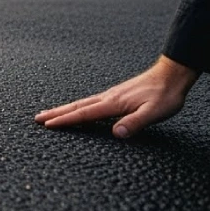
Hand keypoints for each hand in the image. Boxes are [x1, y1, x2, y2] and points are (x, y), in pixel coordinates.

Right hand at [35, 56, 200, 138]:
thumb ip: (135, 123)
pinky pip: (90, 102)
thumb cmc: (165, 95)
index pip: (84, 114)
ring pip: (82, 103)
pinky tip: (78, 108)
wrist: (172, 76)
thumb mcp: (154, 112)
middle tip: (38, 117)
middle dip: (56, 113)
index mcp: (113, 103)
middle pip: (77, 106)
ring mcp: (111, 95)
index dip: (65, 120)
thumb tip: (116, 134)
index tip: (48, 124)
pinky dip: (78, 106)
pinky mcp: (116, 95)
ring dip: (64, 109)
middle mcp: (108, 97)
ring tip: (51, 113)